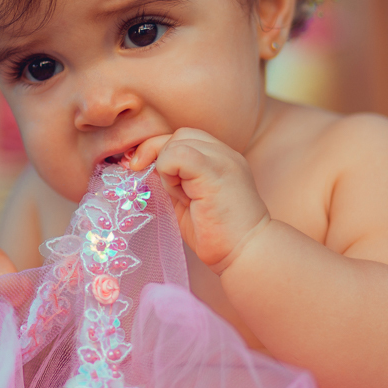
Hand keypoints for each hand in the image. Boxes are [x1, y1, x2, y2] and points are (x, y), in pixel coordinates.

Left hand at [128, 128, 270, 271]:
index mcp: (220, 159)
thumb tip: (143, 164)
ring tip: (182, 195)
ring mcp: (222, 159)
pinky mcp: (214, 170)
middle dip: (161, 158)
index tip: (148, 173)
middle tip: (170, 190)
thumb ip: (172, 177)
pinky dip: (168, 171)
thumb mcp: (187, 198)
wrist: (245, 252)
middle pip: (179, 135)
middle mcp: (224, 153)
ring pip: (176, 141)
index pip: (184, 137)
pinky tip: (182, 194)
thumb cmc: (217, 234)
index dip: (161, 152)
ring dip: (167, 167)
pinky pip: (178, 154)